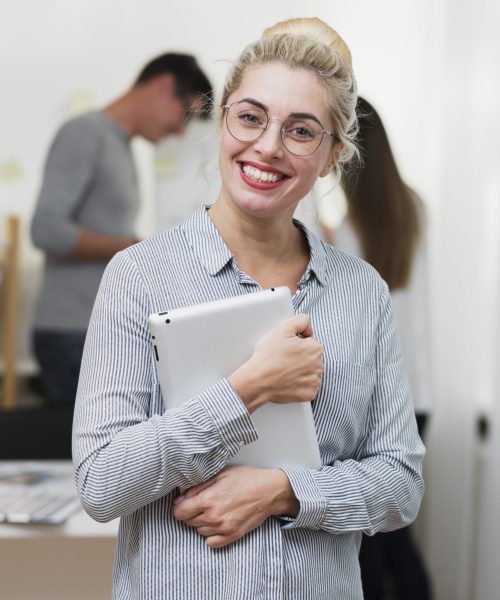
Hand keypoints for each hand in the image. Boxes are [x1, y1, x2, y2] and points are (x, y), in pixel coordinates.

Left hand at [172, 466, 298, 548]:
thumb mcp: (220, 474)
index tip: (184, 502)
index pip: (179, 512)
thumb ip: (198, 486)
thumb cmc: (247, 478)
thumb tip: (181, 497)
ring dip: (202, 522)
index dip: (179, 506)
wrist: (270, 491)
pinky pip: (211, 543)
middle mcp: (214, 516)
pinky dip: (211, 534)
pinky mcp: (232, 536)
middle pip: (188, 522)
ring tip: (214, 510)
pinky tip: (218, 523)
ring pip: (199, 531)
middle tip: (202, 502)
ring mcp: (223, 528)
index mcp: (209, 499)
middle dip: (191, 512)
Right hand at [228, 313, 323, 411]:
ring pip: (309, 371)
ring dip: (299, 370)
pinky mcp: (309, 394)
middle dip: (299, 356)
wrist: (257, 381)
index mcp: (316, 348)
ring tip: (283, 369)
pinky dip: (299, 384)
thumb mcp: (282, 328)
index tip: (285, 348)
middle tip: (283, 358)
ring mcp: (315, 381)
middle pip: (310, 357)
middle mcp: (319, 365)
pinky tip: (287, 380)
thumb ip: (300, 320)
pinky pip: (307, 386)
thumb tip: (307, 326)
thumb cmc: (268, 356)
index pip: (309, 341)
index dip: (296, 343)